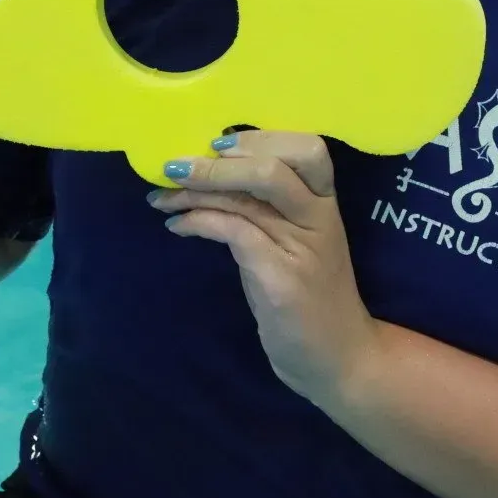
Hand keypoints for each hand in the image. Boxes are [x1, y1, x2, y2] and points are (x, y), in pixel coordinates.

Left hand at [149, 132, 381, 408]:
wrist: (337, 359)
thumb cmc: (310, 298)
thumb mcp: (291, 244)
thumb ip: (265, 209)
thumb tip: (213, 176)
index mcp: (325, 204)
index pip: (309, 148)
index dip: (260, 138)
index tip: (218, 144)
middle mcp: (319, 219)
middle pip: (273, 167)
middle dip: (217, 163)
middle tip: (175, 167)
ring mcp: (302, 248)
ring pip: (246, 199)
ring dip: (193, 193)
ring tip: (160, 197)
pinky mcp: (281, 279)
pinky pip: (233, 232)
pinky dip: (198, 222)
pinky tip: (177, 227)